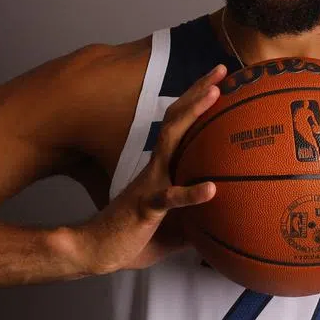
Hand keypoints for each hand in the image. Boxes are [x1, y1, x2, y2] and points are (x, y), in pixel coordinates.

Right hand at [78, 64, 225, 273]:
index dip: (197, 102)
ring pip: (172, 144)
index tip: (219, 80)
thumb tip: (223, 220)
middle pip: (177, 120)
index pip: (181, 126)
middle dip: (198, 92)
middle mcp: (156, 168)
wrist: (95, 250)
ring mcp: (150, 184)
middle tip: (220, 69)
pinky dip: (191, 193)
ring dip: (193, 116)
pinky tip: (212, 189)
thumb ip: (196, 216)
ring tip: (215, 95)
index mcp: (162, 167)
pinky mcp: (145, 207)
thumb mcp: (174, 225)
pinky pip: (169, 198)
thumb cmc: (132, 236)